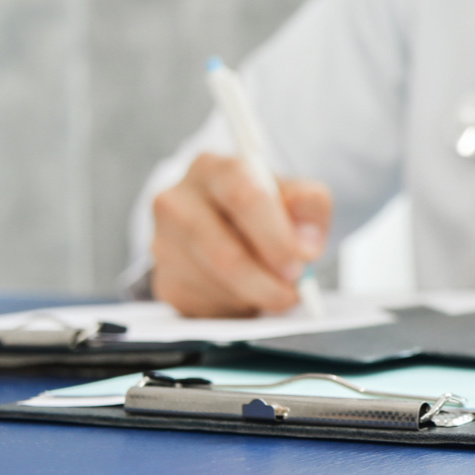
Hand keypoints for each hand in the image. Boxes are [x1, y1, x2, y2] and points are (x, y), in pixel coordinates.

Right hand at [150, 153, 332, 316]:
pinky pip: (207, 304)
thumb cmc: (264, 207)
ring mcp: (164, 242)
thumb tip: (305, 246)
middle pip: (225, 253)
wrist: (227, 224)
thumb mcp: (296, 195)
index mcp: (214, 168)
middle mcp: (178, 201)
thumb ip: (310, 207)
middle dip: (267, 281)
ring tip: (274, 286)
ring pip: (218, 284)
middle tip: (294, 291)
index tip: (298, 264)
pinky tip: (247, 290)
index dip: (275, 237)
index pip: (244, 197)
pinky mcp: (165, 280)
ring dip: (256, 295)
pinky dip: (237, 305)